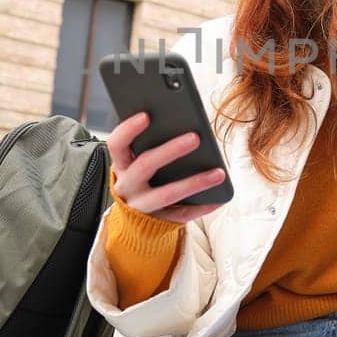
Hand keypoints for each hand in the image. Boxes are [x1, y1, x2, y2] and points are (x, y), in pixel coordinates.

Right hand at [105, 112, 224, 222]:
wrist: (136, 218)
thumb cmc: (145, 176)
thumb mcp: (139, 160)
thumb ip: (153, 143)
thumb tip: (185, 123)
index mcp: (122, 164)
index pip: (117, 144)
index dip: (128, 129)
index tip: (146, 115)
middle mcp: (127, 185)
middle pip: (145, 165)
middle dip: (170, 151)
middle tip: (195, 137)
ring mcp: (141, 206)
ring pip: (167, 194)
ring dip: (195, 182)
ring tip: (219, 173)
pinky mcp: (158, 221)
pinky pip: (182, 214)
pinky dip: (202, 206)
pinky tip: (219, 198)